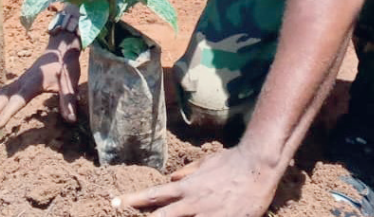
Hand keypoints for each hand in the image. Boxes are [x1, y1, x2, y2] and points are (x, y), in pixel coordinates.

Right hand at [0, 30, 80, 128]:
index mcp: (34, 82)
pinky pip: (0, 93)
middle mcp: (22, 81)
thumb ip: (68, 100)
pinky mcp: (17, 82)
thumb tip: (70, 120)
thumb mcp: (71, 81)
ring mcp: (18, 81)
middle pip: (1, 98)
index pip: (18, 100)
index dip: (7, 113)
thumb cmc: (66, 65)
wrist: (60, 48)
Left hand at [112, 148, 280, 216]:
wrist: (257, 166)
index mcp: (186, 187)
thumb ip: (187, 172)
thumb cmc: (231, 161)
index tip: (116, 203)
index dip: (133, 200)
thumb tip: (172, 177)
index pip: (154, 195)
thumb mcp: (205, 162)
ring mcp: (208, 215)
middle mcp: (193, 202)